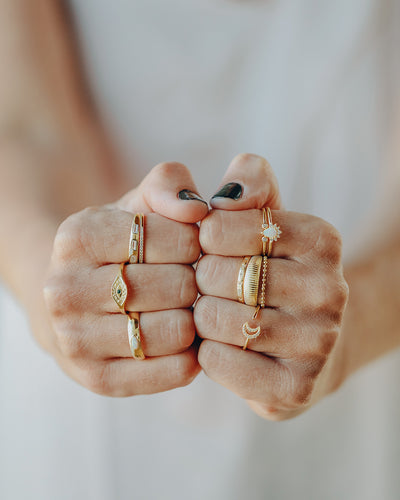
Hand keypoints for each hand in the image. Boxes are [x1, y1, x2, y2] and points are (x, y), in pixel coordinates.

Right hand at [43, 162, 208, 395]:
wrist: (73, 299)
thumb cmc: (118, 246)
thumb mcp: (138, 204)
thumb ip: (168, 185)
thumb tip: (197, 209)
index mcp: (76, 238)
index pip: (172, 238)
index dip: (195, 242)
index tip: (189, 246)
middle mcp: (66, 291)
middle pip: (177, 286)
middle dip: (195, 281)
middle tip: (189, 280)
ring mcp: (77, 340)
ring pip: (176, 331)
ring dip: (194, 318)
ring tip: (184, 307)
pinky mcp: (98, 379)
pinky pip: (174, 370)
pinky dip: (192, 353)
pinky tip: (183, 337)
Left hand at [194, 154, 348, 419]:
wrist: (305, 342)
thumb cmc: (272, 270)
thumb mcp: (265, 215)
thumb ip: (249, 180)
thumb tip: (225, 196)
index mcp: (320, 239)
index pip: (222, 227)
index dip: (202, 240)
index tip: (210, 247)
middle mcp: (330, 290)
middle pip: (217, 276)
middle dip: (200, 280)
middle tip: (210, 286)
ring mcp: (319, 342)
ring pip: (216, 320)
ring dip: (201, 318)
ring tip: (213, 314)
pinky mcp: (297, 386)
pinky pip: (217, 363)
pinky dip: (205, 353)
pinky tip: (221, 345)